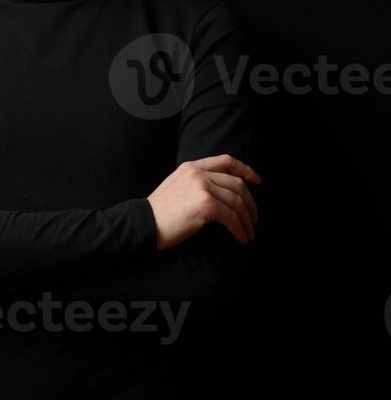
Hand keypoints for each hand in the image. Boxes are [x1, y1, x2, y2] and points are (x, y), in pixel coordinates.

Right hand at [146, 154, 260, 249]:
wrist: (143, 223)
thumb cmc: (159, 212)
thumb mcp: (176, 186)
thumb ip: (196, 182)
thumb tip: (220, 193)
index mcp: (191, 166)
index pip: (226, 161)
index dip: (245, 170)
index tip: (257, 181)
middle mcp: (198, 173)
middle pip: (237, 183)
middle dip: (250, 203)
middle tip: (253, 218)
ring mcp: (202, 188)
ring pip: (237, 202)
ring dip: (247, 220)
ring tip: (248, 233)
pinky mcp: (205, 205)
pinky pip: (232, 217)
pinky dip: (239, 229)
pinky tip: (240, 238)